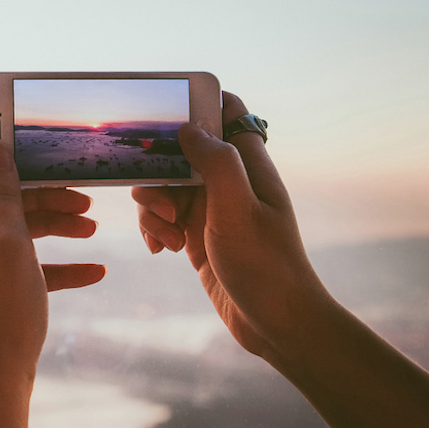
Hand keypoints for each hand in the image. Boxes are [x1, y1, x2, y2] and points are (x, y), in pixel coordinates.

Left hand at [0, 144, 104, 427]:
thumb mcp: (10, 244)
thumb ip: (5, 193)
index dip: (7, 164)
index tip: (47, 160)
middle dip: (42, 202)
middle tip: (85, 202)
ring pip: (6, 236)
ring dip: (51, 231)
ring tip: (93, 231)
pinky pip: (11, 269)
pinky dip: (46, 267)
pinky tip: (93, 272)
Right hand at [132, 92, 327, 359]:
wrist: (275, 324)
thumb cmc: (265, 266)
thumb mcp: (238, 210)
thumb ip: (216, 163)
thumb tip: (188, 128)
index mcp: (248, 167)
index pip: (228, 112)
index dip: (198, 104)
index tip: (165, 114)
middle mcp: (230, 183)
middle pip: (181, 151)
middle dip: (158, 170)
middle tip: (163, 202)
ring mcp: (212, 210)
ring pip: (165, 187)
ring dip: (153, 207)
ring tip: (168, 237)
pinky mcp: (197, 237)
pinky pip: (163, 219)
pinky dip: (154, 229)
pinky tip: (161, 250)